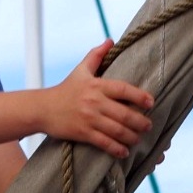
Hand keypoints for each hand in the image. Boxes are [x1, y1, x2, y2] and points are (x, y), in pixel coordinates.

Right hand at [39, 41, 152, 158]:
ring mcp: (88, 118)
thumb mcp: (80, 70)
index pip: (123, 89)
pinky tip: (124, 152)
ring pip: (117, 130)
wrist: (42, 108)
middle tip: (148, 126)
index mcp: (96, 85)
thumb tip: (111, 41)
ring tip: (138, 138)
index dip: (139, 96)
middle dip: (140, 122)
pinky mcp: (82, 133)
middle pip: (124, 113)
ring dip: (131, 136)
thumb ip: (96, 55)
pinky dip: (116, 149)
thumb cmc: (64, 89)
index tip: (151, 102)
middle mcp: (94, 102)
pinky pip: (104, 142)